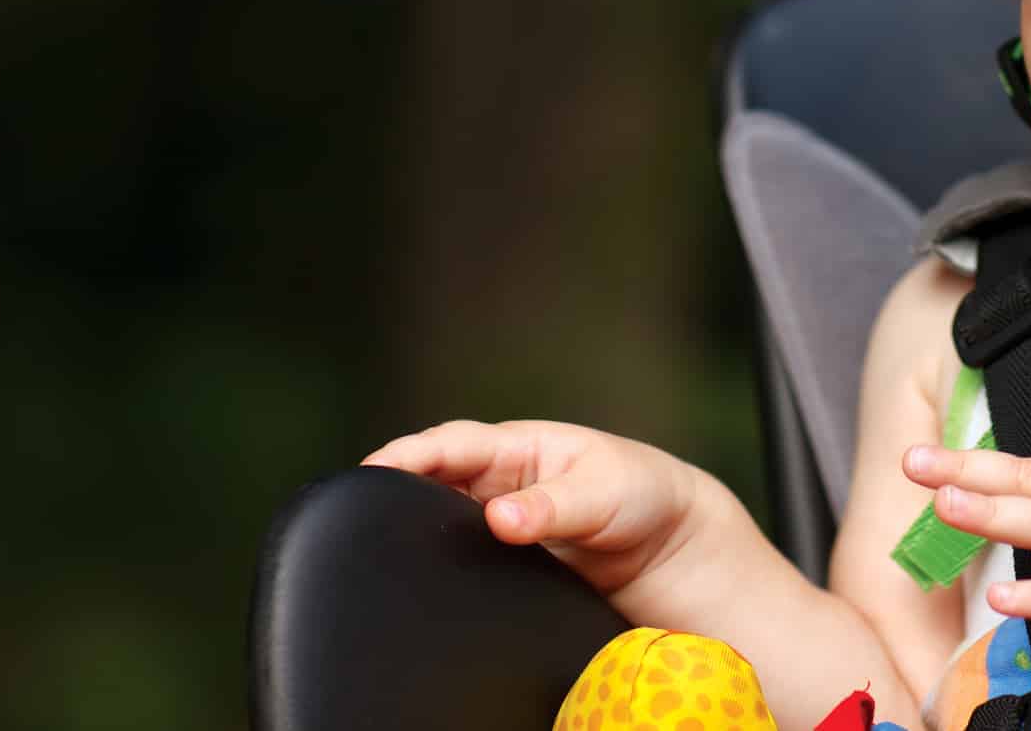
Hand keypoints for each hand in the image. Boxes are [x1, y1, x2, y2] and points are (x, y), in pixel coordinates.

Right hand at [363, 419, 713, 598]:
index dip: (408, 455)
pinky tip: (427, 585)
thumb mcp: (605, 492)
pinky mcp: (506, 567)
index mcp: (520, 447)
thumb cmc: (644, 496)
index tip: (372, 471)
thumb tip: (499, 518)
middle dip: (393, 494)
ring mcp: (498, 526)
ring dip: (415, 533)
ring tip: (381, 550)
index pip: (452, 445)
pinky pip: (464, 567)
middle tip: (357, 515)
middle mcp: (499, 483)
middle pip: (431, 484)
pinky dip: (442, 571)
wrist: (673, 550)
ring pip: (440, 525)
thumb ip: (554, 506)